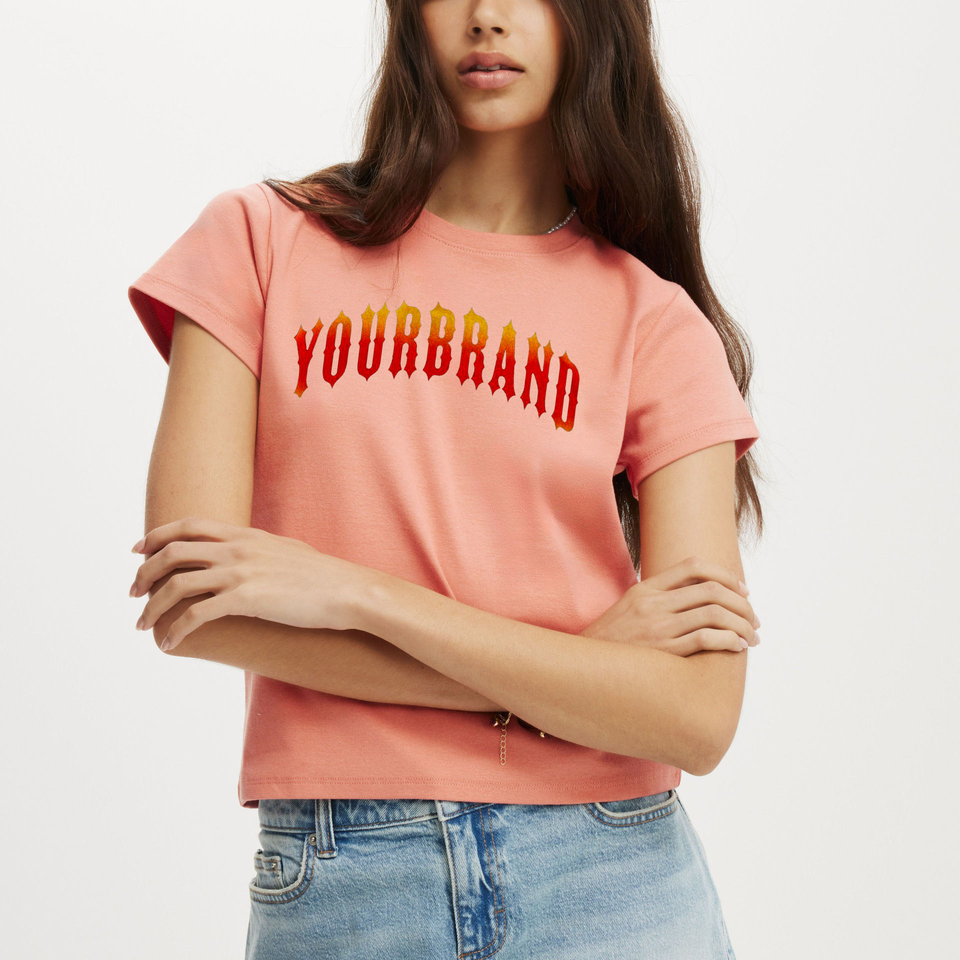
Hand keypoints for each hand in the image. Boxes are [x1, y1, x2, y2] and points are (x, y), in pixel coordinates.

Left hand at [129, 516, 367, 650]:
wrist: (348, 590)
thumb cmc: (324, 576)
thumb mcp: (287, 550)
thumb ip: (261, 549)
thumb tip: (250, 554)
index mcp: (246, 535)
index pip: (189, 526)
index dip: (157, 535)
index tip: (138, 550)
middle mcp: (237, 549)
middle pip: (172, 552)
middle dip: (144, 572)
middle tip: (133, 592)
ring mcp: (241, 573)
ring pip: (177, 585)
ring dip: (152, 606)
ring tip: (142, 624)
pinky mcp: (247, 600)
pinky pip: (197, 615)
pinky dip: (177, 630)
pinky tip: (170, 643)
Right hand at [579, 555, 759, 655]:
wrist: (583, 669)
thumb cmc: (611, 644)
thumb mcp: (628, 610)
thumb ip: (658, 599)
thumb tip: (696, 597)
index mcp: (645, 589)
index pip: (693, 566)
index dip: (725, 575)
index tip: (742, 591)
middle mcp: (653, 604)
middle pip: (711, 590)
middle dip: (742, 604)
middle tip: (754, 619)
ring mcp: (658, 627)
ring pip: (714, 614)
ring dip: (742, 625)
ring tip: (752, 637)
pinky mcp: (663, 652)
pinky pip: (706, 639)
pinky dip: (729, 640)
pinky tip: (737, 647)